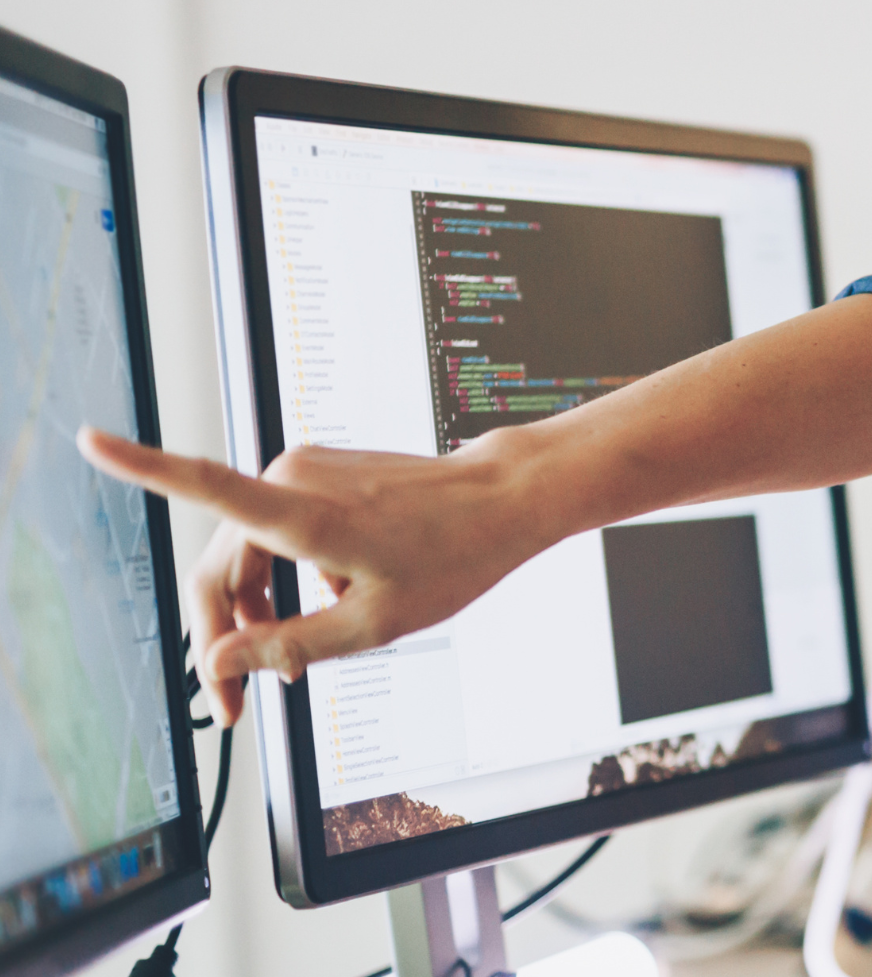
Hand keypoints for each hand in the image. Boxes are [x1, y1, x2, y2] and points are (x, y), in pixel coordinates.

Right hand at [76, 427, 558, 726]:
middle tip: (236, 707)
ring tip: (289, 664)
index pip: (205, 485)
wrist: (503, 500)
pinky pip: (276, 533)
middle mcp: (293, 480)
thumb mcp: (373, 625)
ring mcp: (304, 470)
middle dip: (223, 637)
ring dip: (256, 611)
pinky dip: (283, 577)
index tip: (91, 441)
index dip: (142, 466)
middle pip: (220, 566)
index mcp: (303, 514)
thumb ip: (288, 646)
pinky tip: (322, 608)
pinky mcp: (318, 472)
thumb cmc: (452, 556)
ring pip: (246, 554)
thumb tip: (220, 665)